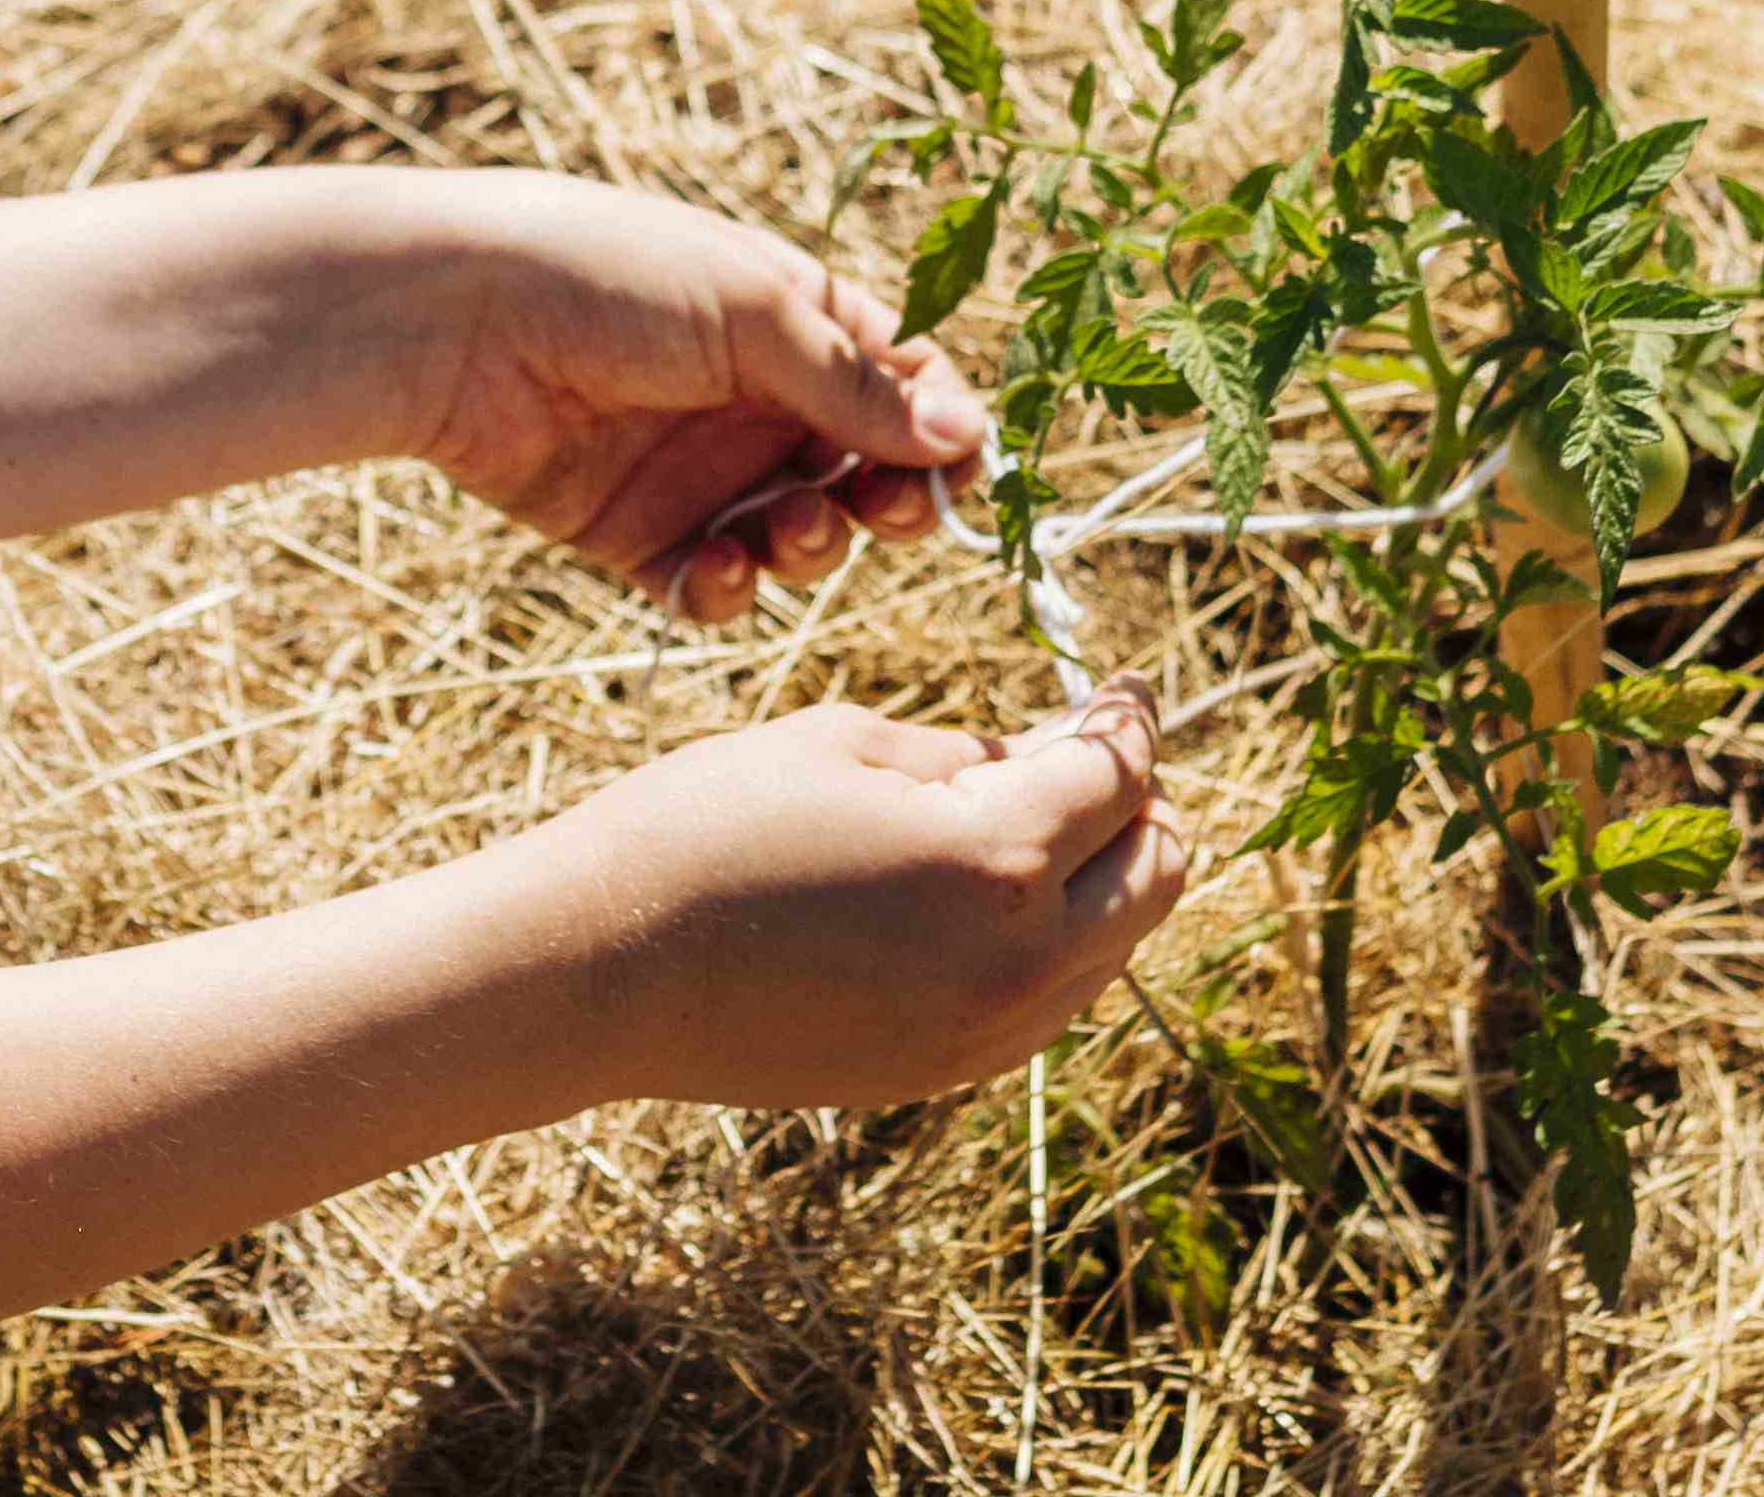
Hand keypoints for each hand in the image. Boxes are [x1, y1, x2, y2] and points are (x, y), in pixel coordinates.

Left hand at [403, 174, 988, 621]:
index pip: (906, 386)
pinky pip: (712, 583)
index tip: (958, 468)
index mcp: (797, 322)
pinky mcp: (639, 532)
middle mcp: (758, 399)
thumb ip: (856, 387)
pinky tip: (710, 566)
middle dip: (890, 502)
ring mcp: (701, 469)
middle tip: (885, 510)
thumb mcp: (751, 312)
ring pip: (800, 538)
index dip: (941, 431)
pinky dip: (726, 587)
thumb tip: (968, 439)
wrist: (455, 321)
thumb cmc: (607, 275)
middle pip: (867, 474)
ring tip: (787, 527)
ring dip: (811, 545)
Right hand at [532, 685, 1196, 1107]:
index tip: (1129, 688)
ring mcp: (987, 1035)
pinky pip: (1049, 1001)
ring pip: (1115, 948)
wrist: (604, 969)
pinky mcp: (946, 1075)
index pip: (1118, 778)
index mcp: (995, 860)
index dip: (1130, 719)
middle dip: (1142, 803)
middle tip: (1090, 755)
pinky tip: (979, 896)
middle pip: (1159, 874)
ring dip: (1100, 878)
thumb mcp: (844, 743)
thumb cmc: (707, 826)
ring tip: (1026, 819)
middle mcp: (1017, 963)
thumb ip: (968, 752)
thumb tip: (1042, 758)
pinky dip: (1050, 941)